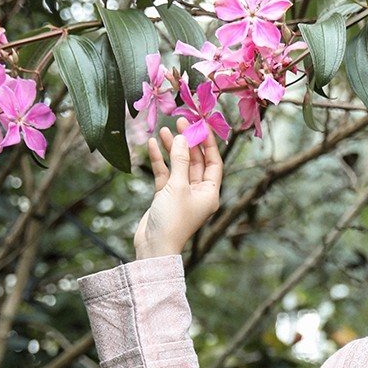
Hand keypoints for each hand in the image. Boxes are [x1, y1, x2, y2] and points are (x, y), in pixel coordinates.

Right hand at [133, 115, 222, 258]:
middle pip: (196, 161)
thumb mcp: (178, 186)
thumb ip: (180, 161)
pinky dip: (160, 160)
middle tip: (180, 120)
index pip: (214, 162)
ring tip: (164, 130)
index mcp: (210, 193)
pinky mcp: (166, 196)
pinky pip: (165, 173)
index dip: (208, 143)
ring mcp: (182, 194)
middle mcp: (199, 192)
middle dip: (188, 142)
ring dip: (172, 148)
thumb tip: (183, 138)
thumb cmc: (172, 219)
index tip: (200, 124)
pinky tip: (154, 144)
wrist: (154, 246)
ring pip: (179, 165)